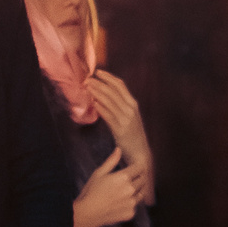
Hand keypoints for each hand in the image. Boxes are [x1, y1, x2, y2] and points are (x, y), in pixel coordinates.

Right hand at [71, 147, 139, 226]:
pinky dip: (131, 202)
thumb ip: (111, 161)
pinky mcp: (131, 213)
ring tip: (126, 190)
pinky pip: (136, 205)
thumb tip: (119, 150)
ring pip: (141, 192)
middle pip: (143, 179)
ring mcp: (132, 202)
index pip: (140, 168)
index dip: (137, 166)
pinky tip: (121, 202)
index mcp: (123, 177)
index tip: (133, 168)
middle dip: (138, 177)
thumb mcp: (99, 173)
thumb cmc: (91, 192)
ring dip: (137, 189)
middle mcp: (131, 189)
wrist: (87, 213)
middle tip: (130, 178)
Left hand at [87, 71, 152, 197]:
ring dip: (97, 93)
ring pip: (109, 101)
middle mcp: (131, 109)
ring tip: (87, 88)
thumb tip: (102, 97)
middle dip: (99, 83)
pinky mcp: (121, 129)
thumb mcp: (129, 118)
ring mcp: (126, 119)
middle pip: (113, 91)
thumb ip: (119, 107)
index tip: (97, 72)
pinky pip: (108, 115)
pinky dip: (100, 108)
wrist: (140, 154)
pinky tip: (93, 103)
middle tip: (87, 79)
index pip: (120, 85)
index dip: (108, 77)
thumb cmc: (132, 136)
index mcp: (133, 104)